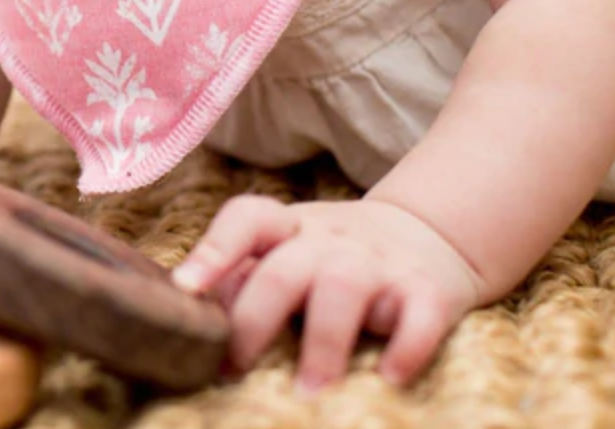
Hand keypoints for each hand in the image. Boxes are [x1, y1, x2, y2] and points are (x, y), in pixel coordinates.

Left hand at [172, 195, 480, 389]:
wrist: (428, 231)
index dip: (214, 248)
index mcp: (288, 228)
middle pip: (284, 269)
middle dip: (255, 322)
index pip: (247, 217)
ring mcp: (378, 263)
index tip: (186, 288)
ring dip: (323, 344)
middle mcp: (329, 239)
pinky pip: (420, 314)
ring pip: (344, 287)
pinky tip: (390, 378)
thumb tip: (198, 322)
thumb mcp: (289, 251)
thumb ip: (247, 276)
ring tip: (309, 397)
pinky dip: (408, 346)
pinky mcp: (427, 290)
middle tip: (234, 372)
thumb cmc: (334, 256)